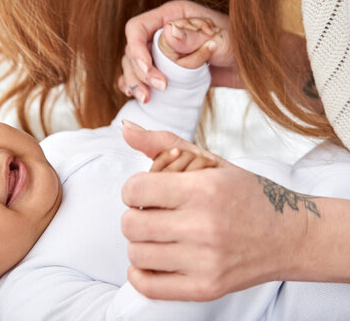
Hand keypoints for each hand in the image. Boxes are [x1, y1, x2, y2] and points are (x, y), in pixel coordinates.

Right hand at [120, 0, 238, 102]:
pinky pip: (141, 77)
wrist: (255, 68)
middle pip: (132, 50)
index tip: (147, 69)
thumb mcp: (222, 41)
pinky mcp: (165, 71)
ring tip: (146, 99)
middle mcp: (163, 32)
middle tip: (156, 90)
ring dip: (136, 82)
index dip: (136, 48)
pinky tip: (139, 97)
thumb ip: (194, 38)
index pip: (138, 28)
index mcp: (173, 16)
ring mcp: (162, 52)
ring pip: (133, 66)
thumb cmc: (244, 47)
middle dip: (138, 72)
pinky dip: (135, 86)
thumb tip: (168, 32)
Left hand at [120, 121, 308, 300]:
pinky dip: (140, 273)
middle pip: (130, 224)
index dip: (134, 188)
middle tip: (152, 213)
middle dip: (134, 215)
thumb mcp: (208, 162)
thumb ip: (162, 143)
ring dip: (140, 243)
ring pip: (136, 254)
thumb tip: (125, 129)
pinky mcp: (206, 288)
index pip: (134, 190)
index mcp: (204, 190)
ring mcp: (206, 261)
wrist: (292, 237)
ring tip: (159, 235)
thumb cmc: (246, 195)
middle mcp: (204, 227)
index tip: (146, 191)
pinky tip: (154, 259)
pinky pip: (149, 286)